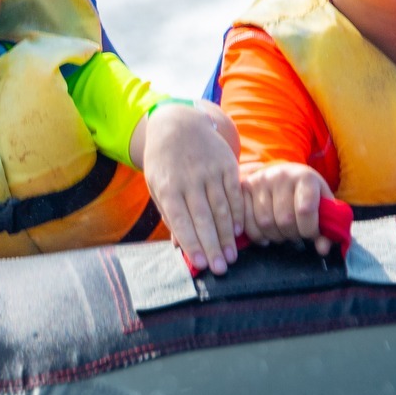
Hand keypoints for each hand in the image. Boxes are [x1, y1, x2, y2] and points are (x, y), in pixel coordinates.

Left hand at [134, 101, 244, 274]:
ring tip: (231, 257)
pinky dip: (237, 214)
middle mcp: (190, 179)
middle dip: (213, 246)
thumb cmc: (164, 163)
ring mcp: (210, 171)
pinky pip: (235, 194)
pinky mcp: (227, 165)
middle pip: (204, 219)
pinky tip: (238, 232)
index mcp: (168, 187)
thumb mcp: (157, 186)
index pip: (181, 221)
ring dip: (228, 236)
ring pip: (222, 209)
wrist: (178, 124)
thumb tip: (180, 246)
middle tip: (221, 269)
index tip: (201, 264)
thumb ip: (169, 215)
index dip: (192, 244)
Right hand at [240, 161, 336, 254]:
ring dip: (276, 236)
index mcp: (305, 177)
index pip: (305, 210)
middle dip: (292, 234)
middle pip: (284, 220)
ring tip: (282, 233)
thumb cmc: (305, 192)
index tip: (311, 233)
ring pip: (265, 223)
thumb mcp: (322, 203)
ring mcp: (260, 181)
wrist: (283, 173)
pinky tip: (266, 235)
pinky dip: (257, 235)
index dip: (309, 229)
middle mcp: (281, 175)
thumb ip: (327, 226)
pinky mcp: (244, 188)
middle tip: (296, 233)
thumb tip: (322, 249)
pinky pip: (247, 221)